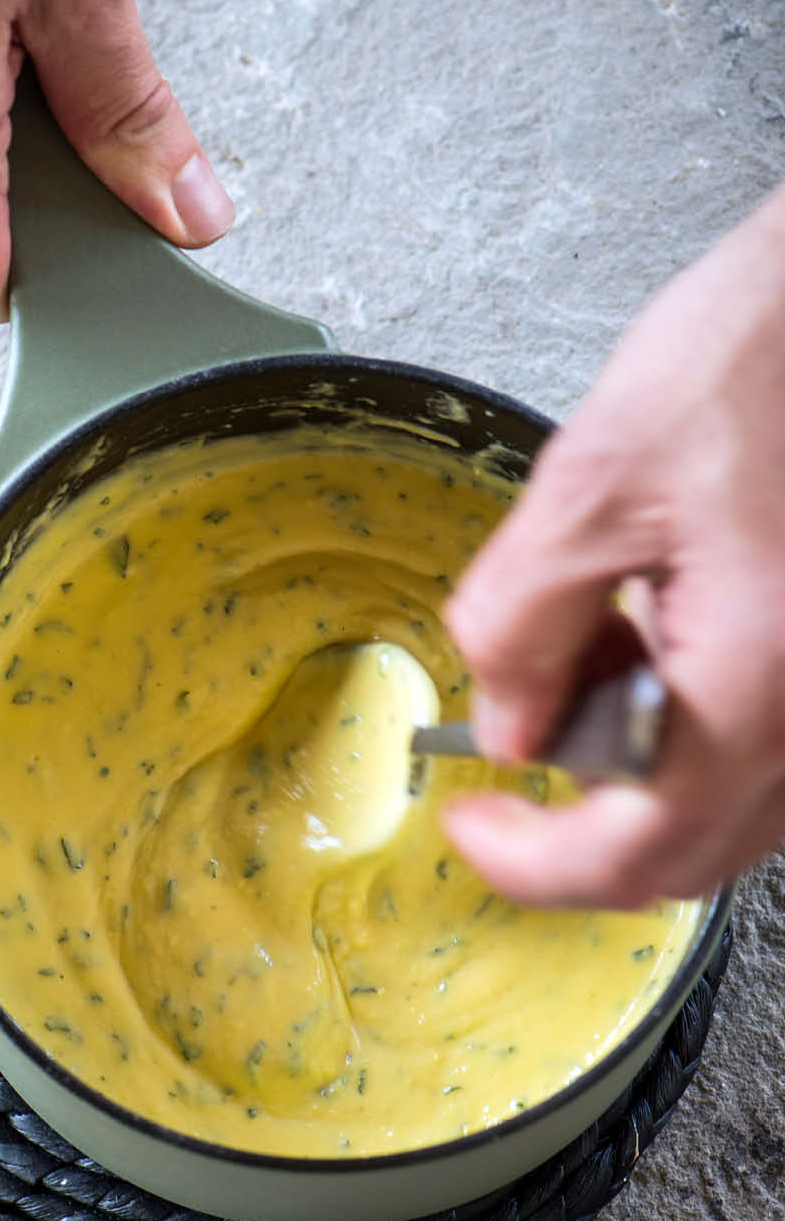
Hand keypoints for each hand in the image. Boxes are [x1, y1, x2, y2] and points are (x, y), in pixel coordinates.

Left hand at [444, 182, 784, 907]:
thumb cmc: (759, 357)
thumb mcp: (595, 481)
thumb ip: (523, 621)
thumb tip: (501, 722)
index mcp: (757, 686)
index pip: (635, 855)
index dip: (530, 862)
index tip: (464, 822)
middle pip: (685, 850)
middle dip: (575, 823)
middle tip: (504, 757)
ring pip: (722, 800)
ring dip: (625, 763)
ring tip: (576, 648)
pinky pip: (752, 738)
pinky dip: (675, 718)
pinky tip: (640, 624)